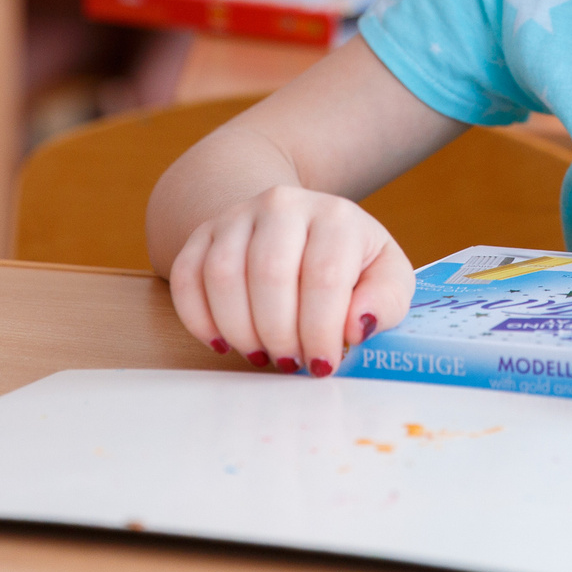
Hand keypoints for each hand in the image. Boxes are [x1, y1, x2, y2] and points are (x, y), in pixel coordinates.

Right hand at [165, 185, 415, 376]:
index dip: (320, 331)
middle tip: (291, 362)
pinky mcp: (203, 234)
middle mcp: (284, 206)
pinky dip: (199, 319)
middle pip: (270, 276)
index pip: (324, 277)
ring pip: (223, 277)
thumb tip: (354, 328)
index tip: (322, 364)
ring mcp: (238, 216)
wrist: (295, 222)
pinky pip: (186, 277)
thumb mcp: (384, 274)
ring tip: (261, 353)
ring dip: (240, 331)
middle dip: (279, 335)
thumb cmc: (346, 259)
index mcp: (336, 216)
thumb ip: (384, 301)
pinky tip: (223, 342)